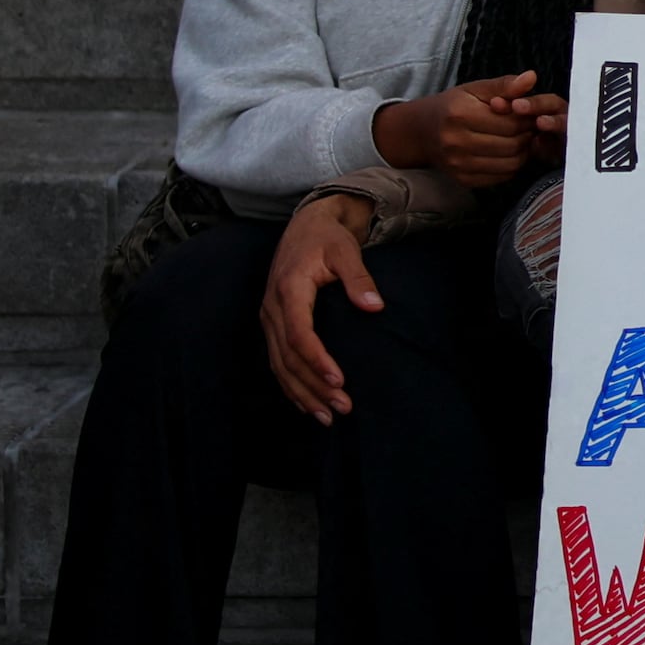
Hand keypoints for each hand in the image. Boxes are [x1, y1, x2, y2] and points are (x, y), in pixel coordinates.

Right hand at [261, 193, 379, 423]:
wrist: (304, 226)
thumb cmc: (327, 238)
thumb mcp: (346, 250)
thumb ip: (359, 277)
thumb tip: (374, 306)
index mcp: (289, 288)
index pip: (300, 333)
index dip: (317, 360)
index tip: (339, 382)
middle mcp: (273, 308)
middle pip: (289, 357)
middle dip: (314, 386)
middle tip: (342, 408)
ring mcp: (269, 318)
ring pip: (280, 365)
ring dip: (302, 393)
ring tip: (327, 417)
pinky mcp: (273, 326)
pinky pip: (277, 362)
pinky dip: (291, 386)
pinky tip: (307, 405)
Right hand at [375, 70, 565, 189]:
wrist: (421, 132)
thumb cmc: (453, 106)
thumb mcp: (475, 89)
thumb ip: (504, 84)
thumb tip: (532, 77)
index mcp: (461, 114)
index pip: (511, 122)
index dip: (527, 118)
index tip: (530, 114)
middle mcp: (457, 142)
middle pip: (512, 144)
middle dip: (527, 135)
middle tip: (529, 127)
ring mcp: (459, 164)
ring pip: (510, 164)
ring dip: (523, 152)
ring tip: (520, 139)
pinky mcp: (463, 180)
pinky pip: (500, 178)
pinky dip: (511, 166)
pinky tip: (508, 153)